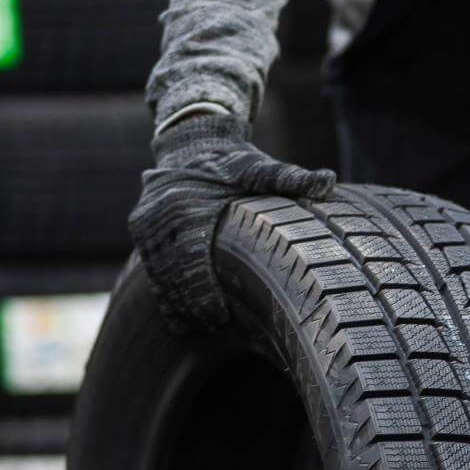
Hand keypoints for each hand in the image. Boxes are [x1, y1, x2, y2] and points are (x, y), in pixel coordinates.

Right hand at [127, 114, 337, 331]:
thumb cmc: (234, 163)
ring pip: (158, 274)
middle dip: (191, 305)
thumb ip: (291, 178)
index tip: (219, 318)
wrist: (193, 142)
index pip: (192, 260)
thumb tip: (329, 181)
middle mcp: (160, 214)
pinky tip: (178, 317)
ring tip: (198, 326)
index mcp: (187, 204)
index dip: (204, 293)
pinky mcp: (140, 229)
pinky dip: (163, 292)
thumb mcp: (261, 168)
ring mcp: (146, 223)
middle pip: (173, 274)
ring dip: (176, 303)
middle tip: (214, 327)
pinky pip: (150, 267)